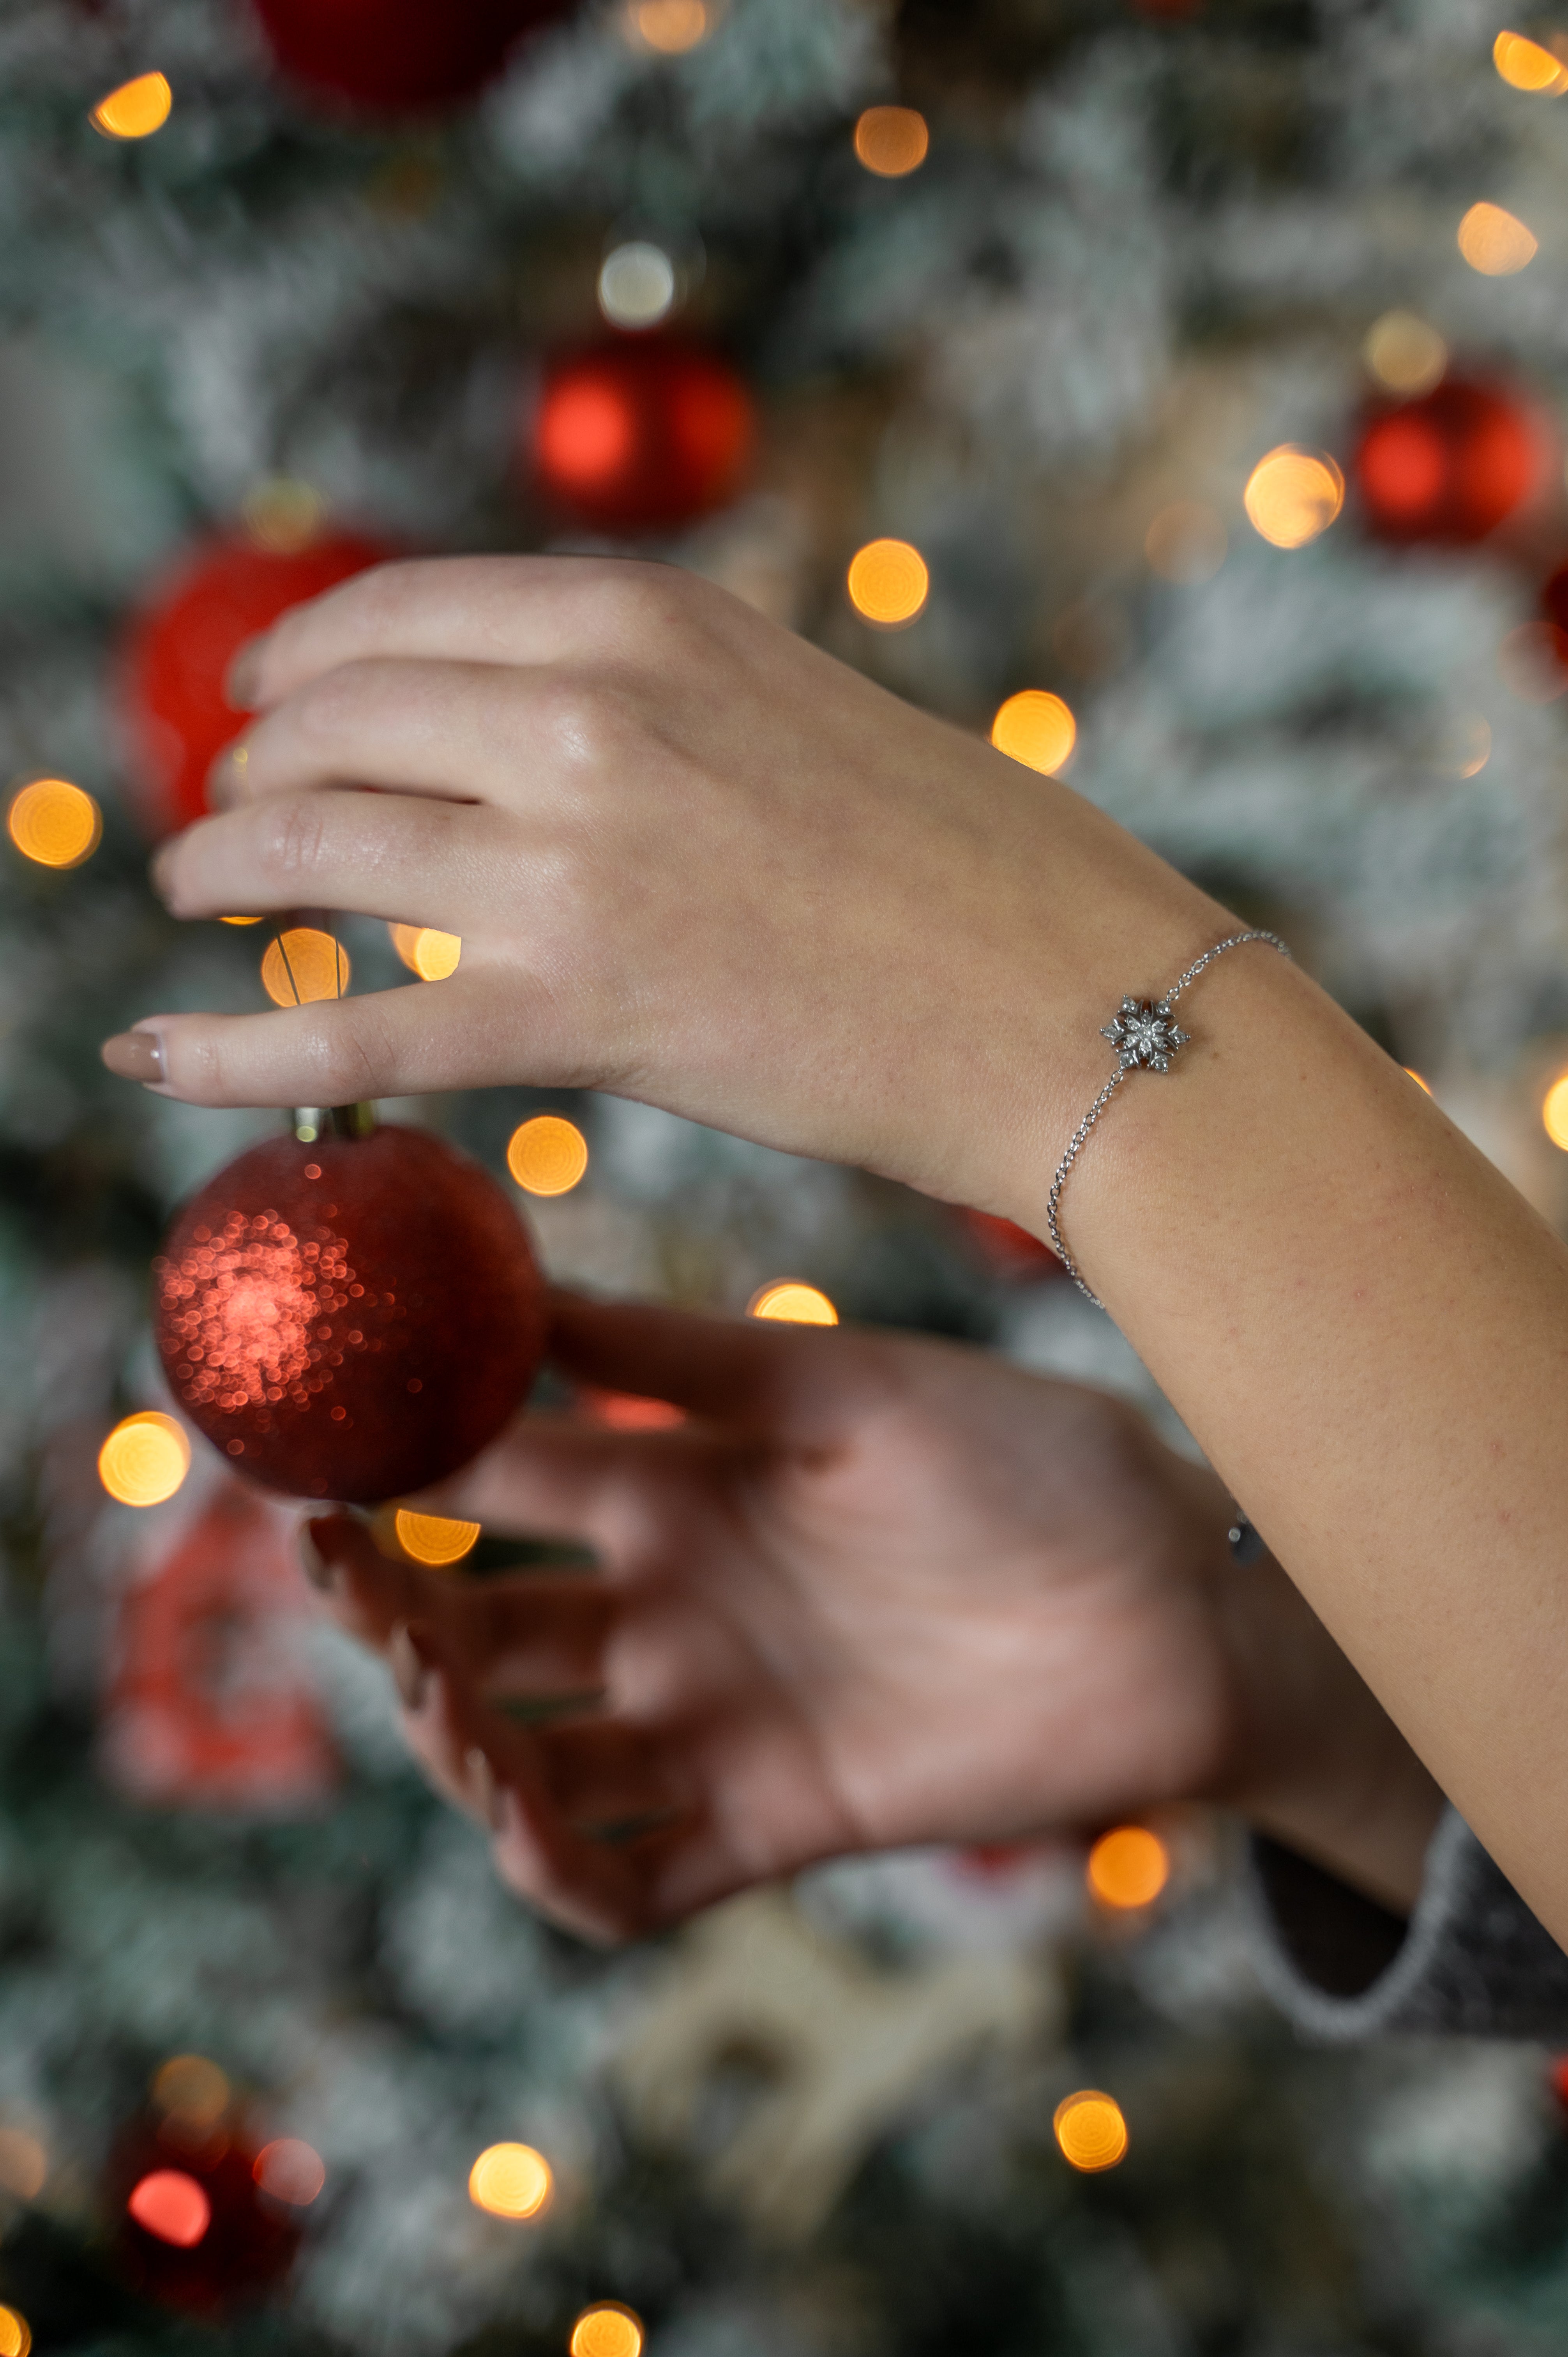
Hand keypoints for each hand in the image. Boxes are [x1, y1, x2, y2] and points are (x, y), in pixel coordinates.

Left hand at [104, 555, 1223, 1223]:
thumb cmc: (971, 866)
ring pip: (309, 852)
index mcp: (647, 618)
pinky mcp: (576, 1013)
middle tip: (236, 816)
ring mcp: (571, 862)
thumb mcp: (792, 705)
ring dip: (222, 870)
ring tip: (200, 895)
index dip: (301, 665)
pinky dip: (223, 1047)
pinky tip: (145, 1052)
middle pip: (329, 725)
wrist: (1080, 999)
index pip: (395, 615)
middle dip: (254, 768)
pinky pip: (345, 1035)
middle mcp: (586, 714)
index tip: (270, 708)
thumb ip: (653, 698)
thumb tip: (525, 726)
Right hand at [300, 1292, 1440, 1942]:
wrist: (1177, 1596)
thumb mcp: (847, 1385)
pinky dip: (561, 1873)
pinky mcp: (776, 1823)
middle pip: (485, 1622)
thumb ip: (686, 1353)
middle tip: (335, 1570)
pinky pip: (632, 1877)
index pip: (499, 1477)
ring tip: (439, 1691)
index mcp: (680, 1480)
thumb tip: (521, 1280)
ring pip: (532, 1757)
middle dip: (393, 1606)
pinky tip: (524, 1824)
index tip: (301, 1443)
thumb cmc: (1028, 1461)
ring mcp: (718, 1720)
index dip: (395, 1468)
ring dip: (457, 1739)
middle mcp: (676, 1605)